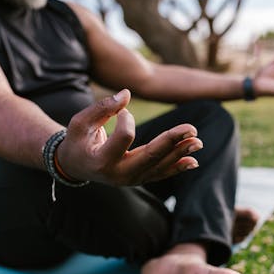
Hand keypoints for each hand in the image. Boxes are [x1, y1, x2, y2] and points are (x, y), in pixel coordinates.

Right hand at [56, 89, 202, 185]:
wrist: (75, 166)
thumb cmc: (77, 140)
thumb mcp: (80, 122)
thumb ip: (102, 107)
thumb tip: (128, 94)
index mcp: (102, 161)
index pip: (124, 136)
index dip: (126, 117)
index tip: (122, 110)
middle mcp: (118, 175)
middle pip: (150, 156)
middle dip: (172, 141)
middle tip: (192, 129)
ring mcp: (131, 180)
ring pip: (159, 166)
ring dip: (180, 153)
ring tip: (198, 142)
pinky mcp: (139, 179)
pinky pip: (160, 174)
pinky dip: (177, 167)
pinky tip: (193, 161)